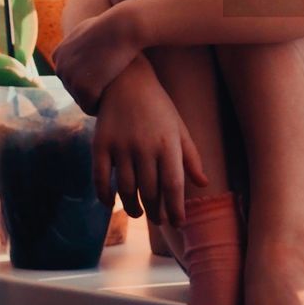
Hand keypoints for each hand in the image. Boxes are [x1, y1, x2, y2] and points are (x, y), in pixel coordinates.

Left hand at [54, 4, 139, 115]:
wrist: (122, 29)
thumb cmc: (111, 26)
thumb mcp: (86, 29)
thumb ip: (77, 41)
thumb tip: (73, 45)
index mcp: (58, 56)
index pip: (69, 76)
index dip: (88, 77)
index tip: (104, 74)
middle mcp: (60, 68)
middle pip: (73, 90)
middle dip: (91, 90)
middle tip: (110, 86)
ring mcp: (70, 79)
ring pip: (81, 100)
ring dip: (96, 99)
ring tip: (113, 92)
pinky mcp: (84, 89)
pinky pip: (90, 107)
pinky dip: (100, 106)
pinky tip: (113, 99)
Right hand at [92, 56, 211, 226]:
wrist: (126, 81)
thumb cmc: (158, 107)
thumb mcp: (179, 128)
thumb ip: (191, 157)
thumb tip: (203, 183)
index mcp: (168, 144)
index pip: (173, 185)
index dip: (176, 209)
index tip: (178, 224)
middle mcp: (145, 148)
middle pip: (150, 191)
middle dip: (156, 212)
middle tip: (159, 220)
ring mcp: (121, 147)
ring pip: (126, 189)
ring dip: (132, 207)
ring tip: (138, 213)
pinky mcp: (100, 144)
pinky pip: (100, 178)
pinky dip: (104, 195)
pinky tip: (110, 203)